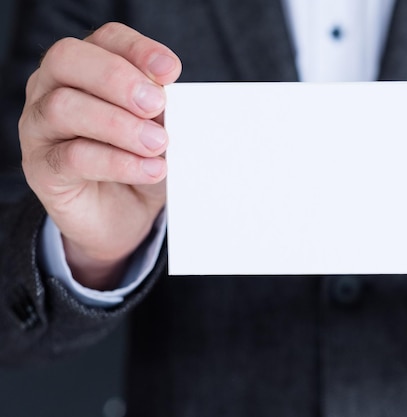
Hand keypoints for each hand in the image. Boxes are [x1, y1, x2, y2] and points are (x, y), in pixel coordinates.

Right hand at [19, 23, 181, 288]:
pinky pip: (73, 157)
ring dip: (119, 124)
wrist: (124, 217)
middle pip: (69, 60)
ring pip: (64, 107)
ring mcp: (40, 128)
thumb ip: (160, 109)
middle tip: (157, 105)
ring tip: (158, 143)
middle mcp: (52, 89)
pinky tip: (151, 169)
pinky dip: (118, 162)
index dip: (138, 50)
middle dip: (118, 80)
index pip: (106, 40)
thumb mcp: (158, 129)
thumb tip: (172, 99)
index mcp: (86, 68)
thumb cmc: (140, 161)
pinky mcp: (42, 169)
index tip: (171, 72)